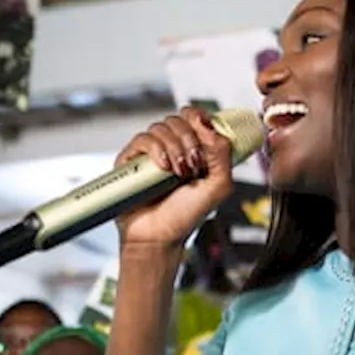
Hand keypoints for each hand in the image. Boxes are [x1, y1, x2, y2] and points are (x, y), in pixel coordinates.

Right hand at [113, 107, 234, 250]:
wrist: (159, 237)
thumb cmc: (185, 216)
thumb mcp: (218, 186)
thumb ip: (224, 153)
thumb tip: (210, 125)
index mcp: (192, 149)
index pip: (194, 117)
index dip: (200, 118)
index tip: (206, 132)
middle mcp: (170, 147)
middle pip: (178, 118)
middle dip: (190, 139)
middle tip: (194, 164)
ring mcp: (149, 153)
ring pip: (161, 127)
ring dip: (175, 147)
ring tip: (178, 172)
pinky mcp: (130, 159)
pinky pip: (142, 139)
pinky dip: (156, 149)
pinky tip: (163, 168)